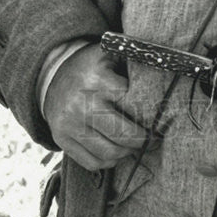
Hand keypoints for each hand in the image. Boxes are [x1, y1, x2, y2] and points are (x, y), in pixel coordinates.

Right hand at [44, 43, 151, 170]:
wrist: (52, 74)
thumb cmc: (92, 65)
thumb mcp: (111, 55)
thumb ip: (134, 66)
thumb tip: (164, 82)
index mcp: (98, 80)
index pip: (133, 105)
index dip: (151, 114)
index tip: (162, 119)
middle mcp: (82, 104)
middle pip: (123, 134)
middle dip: (144, 140)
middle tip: (154, 139)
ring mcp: (70, 124)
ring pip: (109, 153)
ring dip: (128, 153)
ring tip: (137, 145)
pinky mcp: (62, 139)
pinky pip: (91, 162)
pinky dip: (109, 162)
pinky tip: (117, 150)